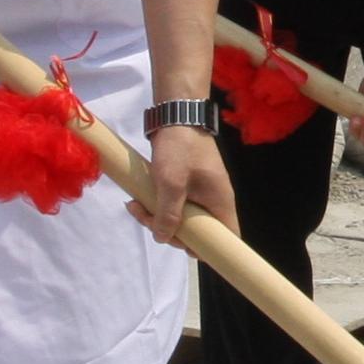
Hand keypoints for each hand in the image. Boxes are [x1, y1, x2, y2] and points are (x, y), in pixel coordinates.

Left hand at [133, 123, 235, 246]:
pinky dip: (158, 205)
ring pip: (182, 218)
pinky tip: (138, 200)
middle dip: (169, 230)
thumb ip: (168, 214)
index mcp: (220, 202)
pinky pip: (175, 204)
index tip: (182, 244)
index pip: (228, 237)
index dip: (208, 248)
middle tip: (146, 218)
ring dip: (157, 217)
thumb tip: (163, 238)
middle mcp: (214, 200)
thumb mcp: (171, 183)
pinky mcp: (187, 184)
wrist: (177, 114)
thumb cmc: (180, 149)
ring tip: (135, 206)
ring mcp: (201, 192)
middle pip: (198, 231)